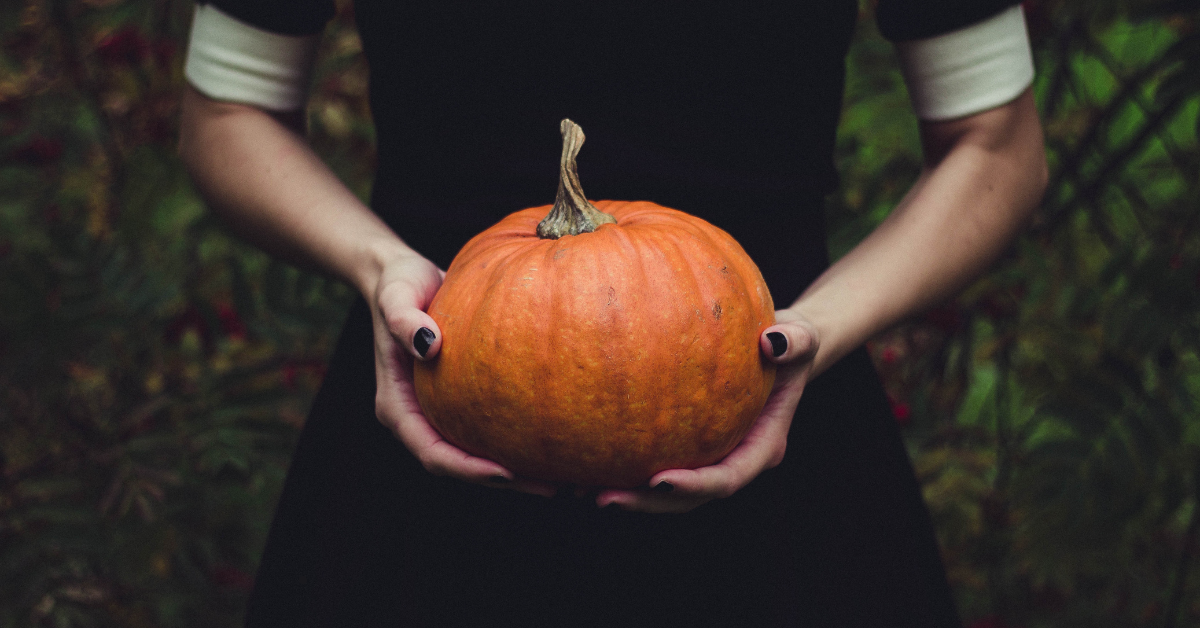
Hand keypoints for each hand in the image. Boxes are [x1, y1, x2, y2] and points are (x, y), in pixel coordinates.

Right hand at [370, 251, 555, 496]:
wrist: (406, 277)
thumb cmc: (398, 284)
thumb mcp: (396, 296)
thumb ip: (404, 319)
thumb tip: (429, 345)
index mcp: (398, 408)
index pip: (433, 453)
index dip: (467, 469)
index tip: (506, 473)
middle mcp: (420, 418)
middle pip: (461, 466)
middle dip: (505, 481)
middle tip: (554, 487)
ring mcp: (442, 412)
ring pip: (480, 454)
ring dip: (520, 470)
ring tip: (568, 475)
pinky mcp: (463, 401)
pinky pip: (493, 429)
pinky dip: (521, 439)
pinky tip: (561, 438)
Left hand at [594, 309, 818, 512]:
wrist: (776, 349)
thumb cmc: (788, 341)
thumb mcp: (801, 335)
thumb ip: (795, 341)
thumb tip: (772, 342)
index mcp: (762, 446)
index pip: (728, 478)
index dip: (695, 487)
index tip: (659, 481)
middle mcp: (732, 459)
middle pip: (689, 499)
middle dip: (647, 504)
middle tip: (604, 499)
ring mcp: (707, 456)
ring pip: (665, 491)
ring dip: (627, 495)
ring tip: (580, 490)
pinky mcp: (684, 445)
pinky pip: (651, 460)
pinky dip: (620, 465)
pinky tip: (581, 460)